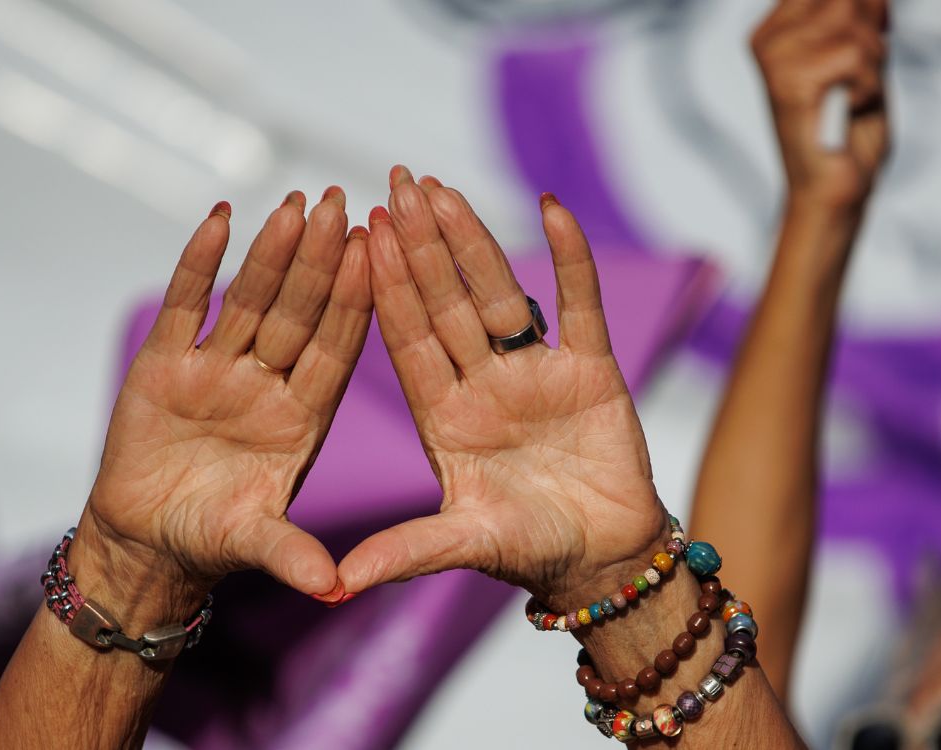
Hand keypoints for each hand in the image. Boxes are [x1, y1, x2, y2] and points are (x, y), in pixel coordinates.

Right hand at [85, 188, 371, 603]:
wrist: (146, 541)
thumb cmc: (209, 540)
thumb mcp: (256, 545)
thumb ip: (291, 556)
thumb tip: (334, 589)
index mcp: (302, 418)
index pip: (336, 349)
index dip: (355, 302)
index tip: (378, 254)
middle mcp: (266, 384)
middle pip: (298, 312)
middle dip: (319, 261)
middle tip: (342, 203)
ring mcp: (216, 369)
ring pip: (248, 299)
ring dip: (269, 252)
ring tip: (293, 203)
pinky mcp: (163, 364)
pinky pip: (185, 305)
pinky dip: (198, 263)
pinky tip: (220, 218)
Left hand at [337, 168, 664, 607]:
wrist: (606, 559)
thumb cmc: (532, 551)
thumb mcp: (463, 544)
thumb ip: (405, 551)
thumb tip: (334, 584)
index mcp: (443, 418)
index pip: (408, 341)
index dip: (385, 289)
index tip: (359, 238)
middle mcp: (481, 385)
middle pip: (445, 304)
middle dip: (419, 248)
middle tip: (393, 186)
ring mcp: (534, 373)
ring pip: (500, 294)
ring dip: (474, 242)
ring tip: (443, 188)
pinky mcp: (592, 370)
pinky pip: (580, 305)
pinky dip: (569, 260)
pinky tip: (551, 208)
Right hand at [752, 0, 889, 212]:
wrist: (833, 190)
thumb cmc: (850, 129)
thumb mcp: (862, 55)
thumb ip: (859, 15)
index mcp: (775, 30)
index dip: (866, 9)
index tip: (860, 54)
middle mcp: (767, 40)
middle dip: (871, 37)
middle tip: (857, 80)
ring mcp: (773, 60)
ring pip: (853, 24)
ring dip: (872, 65)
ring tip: (851, 97)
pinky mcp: (788, 84)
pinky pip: (855, 56)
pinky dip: (868, 86)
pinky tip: (848, 110)